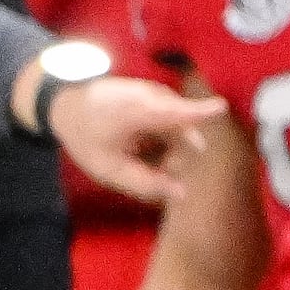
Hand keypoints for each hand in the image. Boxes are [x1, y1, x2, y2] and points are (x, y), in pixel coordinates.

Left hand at [41, 75, 228, 204]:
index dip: (199, 111)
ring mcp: (160, 94)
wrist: (70, 105)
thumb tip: (183, 195)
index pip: (172, 113)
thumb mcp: (109, 170)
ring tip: (137, 154)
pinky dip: (164, 138)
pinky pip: (175, 123)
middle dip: (174, 158)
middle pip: (185, 136)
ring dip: (169, 150)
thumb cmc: (87, 137)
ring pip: (182, 131)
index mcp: (135, 112)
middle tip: (152, 170)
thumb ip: (146, 183)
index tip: (220, 107)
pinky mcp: (163, 95)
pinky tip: (140, 142)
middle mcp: (153, 97)